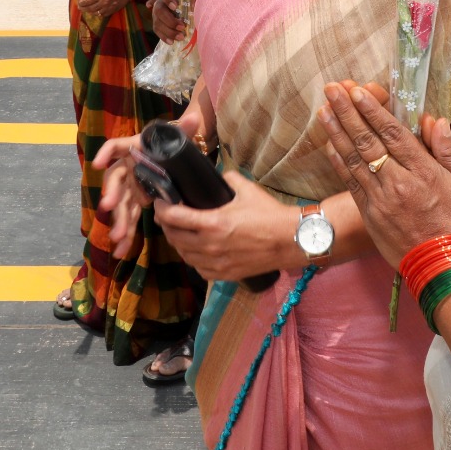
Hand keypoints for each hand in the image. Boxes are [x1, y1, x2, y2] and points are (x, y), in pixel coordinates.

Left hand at [75, 0, 130, 21]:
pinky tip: (95, 11)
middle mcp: (103, 3)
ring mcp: (108, 8)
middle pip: (89, 8)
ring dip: (89, 12)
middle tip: (80, 7)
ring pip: (95, 13)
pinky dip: (97, 14)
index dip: (81, 2)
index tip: (78, 2)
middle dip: (83, 8)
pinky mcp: (112, 10)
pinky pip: (102, 15)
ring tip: (86, 9)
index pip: (87, 1)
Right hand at [94, 109, 204, 256]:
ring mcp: (131, 186)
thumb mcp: (179, 136)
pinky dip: (126, 233)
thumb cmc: (174, 144)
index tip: (97, 164)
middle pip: (117, 180)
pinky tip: (121, 250)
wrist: (177, 159)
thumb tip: (194, 119)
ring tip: (117, 238)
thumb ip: (185, 128)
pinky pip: (128, 217)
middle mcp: (128, 167)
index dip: (106, 153)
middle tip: (108, 206)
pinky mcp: (135, 201)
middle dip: (113, 194)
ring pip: (121, 204)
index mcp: (135, 149)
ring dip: (118, 220)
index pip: (116, 147)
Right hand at [152, 0, 184, 41]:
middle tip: (182, 27)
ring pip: (157, 22)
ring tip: (180, 37)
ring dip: (168, 31)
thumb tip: (203, 0)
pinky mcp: (157, 21)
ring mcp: (156, 11)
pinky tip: (171, 42)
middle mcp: (159, 0)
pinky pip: (157, 30)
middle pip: (159, 10)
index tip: (175, 6)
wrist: (185, 3)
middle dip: (170, 20)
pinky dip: (164, 36)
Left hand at [155, 172, 295, 279]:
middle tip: (166, 216)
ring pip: (184, 255)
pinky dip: (193, 259)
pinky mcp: (225, 275)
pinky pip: (199, 269)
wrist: (291, 241)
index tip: (159, 202)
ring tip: (179, 232)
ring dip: (178, 243)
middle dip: (166, 225)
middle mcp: (210, 246)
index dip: (161, 209)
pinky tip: (195, 250)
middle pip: (174, 237)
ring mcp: (217, 263)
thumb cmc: (269, 214)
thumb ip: (228, 178)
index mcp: (213, 223)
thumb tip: (218, 174)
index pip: (174, 217)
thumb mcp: (247, 190)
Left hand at [319, 82, 450, 264]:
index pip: (392, 134)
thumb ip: (449, 151)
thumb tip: (433, 121)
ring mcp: (380, 199)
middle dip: (347, 112)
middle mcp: (398, 182)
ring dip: (336, 132)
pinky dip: (338, 162)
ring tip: (323, 110)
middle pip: (367, 141)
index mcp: (423, 172)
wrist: (447, 268)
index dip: (372, 110)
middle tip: (331, 89)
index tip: (357, 91)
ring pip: (353, 159)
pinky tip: (329, 144)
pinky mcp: (370, 215)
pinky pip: (350, 182)